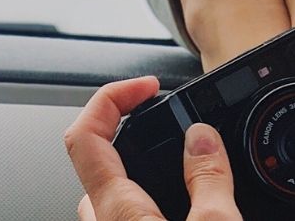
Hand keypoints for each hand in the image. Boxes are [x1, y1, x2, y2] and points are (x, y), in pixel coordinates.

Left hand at [64, 76, 241, 220]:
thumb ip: (209, 179)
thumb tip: (202, 136)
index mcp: (116, 210)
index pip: (85, 134)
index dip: (112, 96)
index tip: (147, 87)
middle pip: (95, 161)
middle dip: (127, 132)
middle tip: (159, 121)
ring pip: (106, 195)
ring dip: (133, 171)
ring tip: (169, 160)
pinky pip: (122, 217)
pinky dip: (142, 199)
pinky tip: (174, 204)